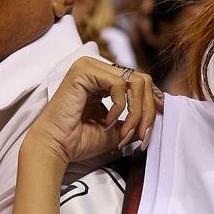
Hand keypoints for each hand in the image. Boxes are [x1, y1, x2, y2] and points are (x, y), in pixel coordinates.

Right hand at [24, 57, 162, 167]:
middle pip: (143, 81)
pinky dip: (120, 107)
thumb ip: (134, 120)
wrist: (57, 147)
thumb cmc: (80, 140)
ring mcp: (90, 67)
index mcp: (104, 80)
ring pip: (135, 82)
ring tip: (125, 133)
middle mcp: (98, 69)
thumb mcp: (117, 130)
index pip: (140, 83)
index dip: (153, 102)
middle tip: (141, 135)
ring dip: (136, 112)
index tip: (156, 123)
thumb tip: (157, 115)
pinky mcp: (84, 71)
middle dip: (147, 111)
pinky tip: (107, 121)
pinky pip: (119, 84)